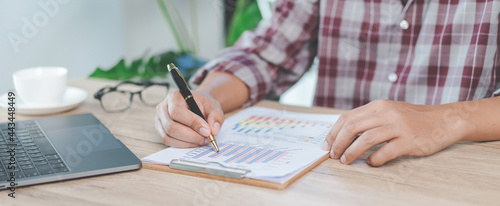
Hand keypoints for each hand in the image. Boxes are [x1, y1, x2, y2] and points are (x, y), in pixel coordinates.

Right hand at [155, 91, 223, 146]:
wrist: (197, 107)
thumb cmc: (203, 106)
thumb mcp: (213, 107)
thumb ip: (215, 117)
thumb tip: (213, 131)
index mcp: (174, 97)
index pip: (177, 112)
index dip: (192, 123)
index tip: (207, 131)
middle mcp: (163, 107)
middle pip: (171, 126)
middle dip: (191, 136)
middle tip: (206, 139)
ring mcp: (159, 120)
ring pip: (169, 136)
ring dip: (188, 142)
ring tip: (202, 140)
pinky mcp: (160, 130)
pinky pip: (168, 141)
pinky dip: (182, 144)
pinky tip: (194, 142)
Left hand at [322, 99, 472, 165]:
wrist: (444, 121)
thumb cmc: (414, 119)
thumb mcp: (389, 111)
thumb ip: (369, 119)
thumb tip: (344, 133)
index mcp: (378, 106)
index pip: (348, 118)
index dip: (334, 132)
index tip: (327, 145)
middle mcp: (386, 113)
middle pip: (353, 127)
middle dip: (338, 143)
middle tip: (333, 155)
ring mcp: (398, 126)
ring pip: (366, 139)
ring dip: (351, 152)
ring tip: (345, 160)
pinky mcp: (409, 140)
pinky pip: (385, 152)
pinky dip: (374, 159)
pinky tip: (371, 163)